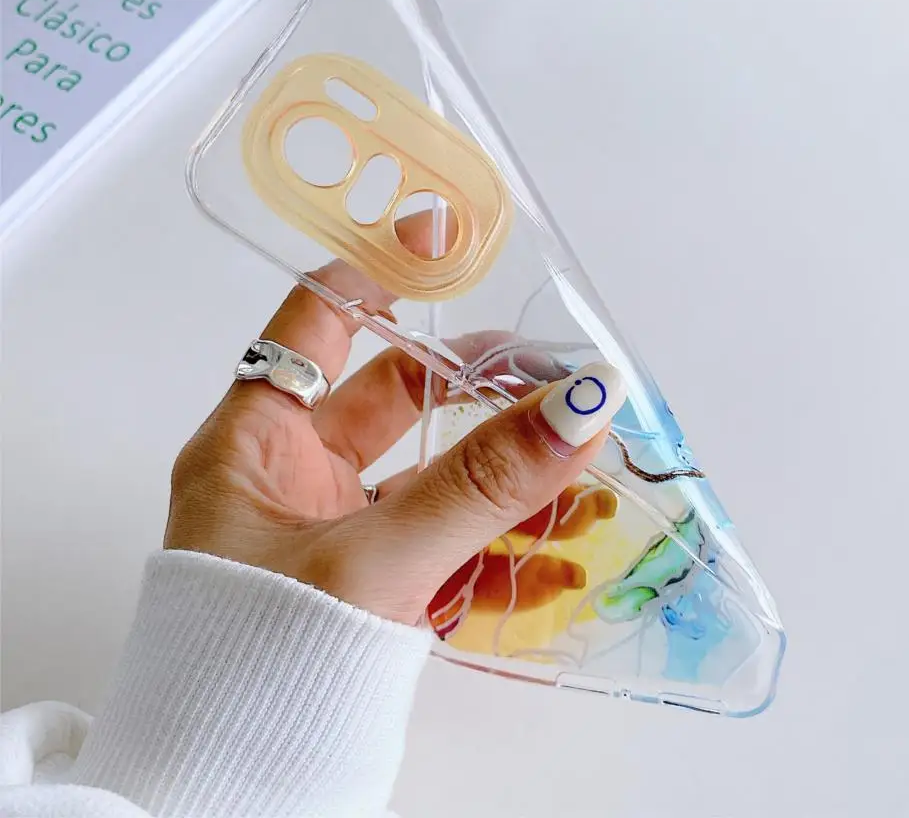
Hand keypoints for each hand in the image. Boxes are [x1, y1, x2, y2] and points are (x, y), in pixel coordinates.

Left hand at [165, 213, 624, 625]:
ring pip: (432, 472)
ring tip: (580, 464)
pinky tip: (562, 557)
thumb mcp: (376, 556)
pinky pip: (444, 542)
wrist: (236, 788)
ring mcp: (335, 531)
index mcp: (254, 442)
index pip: (314, 321)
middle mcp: (290, 476)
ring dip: (506, 470)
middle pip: (393, 394)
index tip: (441, 237)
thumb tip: (580, 402)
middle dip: (476, 382)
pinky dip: (501, 543)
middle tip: (548, 371)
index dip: (377, 272)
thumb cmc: (260, 660)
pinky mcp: (373, 584)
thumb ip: (481, 483)